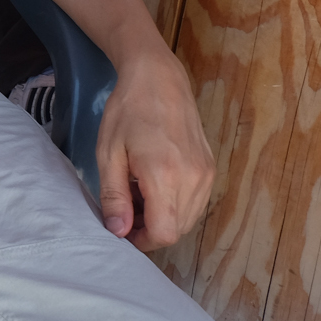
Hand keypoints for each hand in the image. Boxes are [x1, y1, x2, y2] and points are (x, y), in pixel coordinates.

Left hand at [94, 46, 214, 250]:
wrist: (159, 80)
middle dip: (150, 229)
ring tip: (137, 193)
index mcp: (165, 176)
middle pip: (177, 229)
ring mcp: (207, 174)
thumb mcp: (109, 154)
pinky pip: (195, 202)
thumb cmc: (127, 113)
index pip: (164, 232)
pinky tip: (154, 185)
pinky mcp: (211, 168)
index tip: (122, 230)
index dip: (142, 240)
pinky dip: (175, 204)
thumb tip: (118, 232)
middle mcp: (194, 179)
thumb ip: (114, 196)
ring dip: (163, 217)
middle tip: (125, 210)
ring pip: (188, 218)